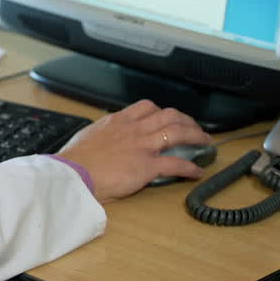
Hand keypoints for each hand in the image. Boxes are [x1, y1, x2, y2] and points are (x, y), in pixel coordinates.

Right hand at [54, 99, 213, 203]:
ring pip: (177, 133)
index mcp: (118, 121)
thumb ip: (103, 134)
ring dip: (196, 136)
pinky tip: (198, 171)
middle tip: (195, 128)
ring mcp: (142, 146)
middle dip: (186, 120)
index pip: (147, 107)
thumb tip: (105, 139)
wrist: (73, 173)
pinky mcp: (147, 166)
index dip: (163, 111)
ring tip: (206, 142)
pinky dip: (190, 167)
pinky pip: (175, 163)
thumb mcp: (90, 136)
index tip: (169, 117)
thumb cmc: (76, 160)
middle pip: (169, 116)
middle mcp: (134, 129)